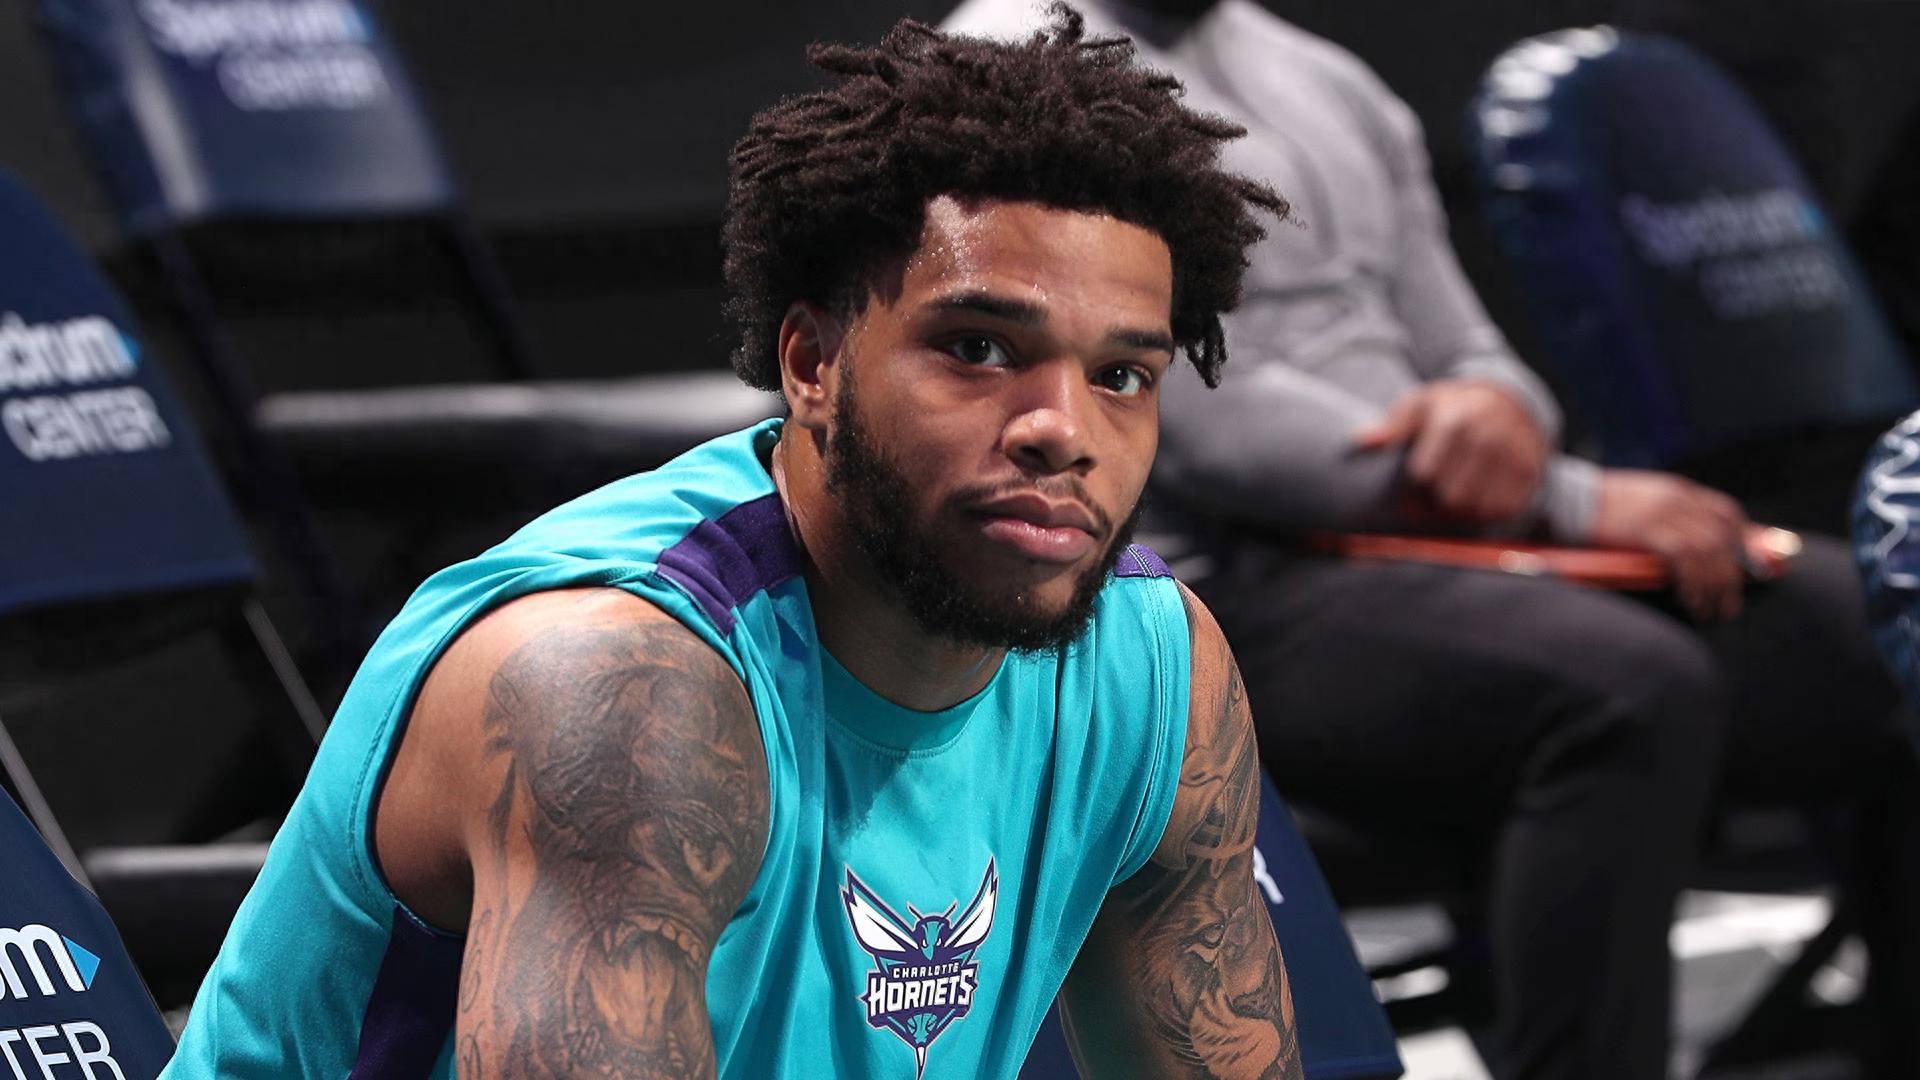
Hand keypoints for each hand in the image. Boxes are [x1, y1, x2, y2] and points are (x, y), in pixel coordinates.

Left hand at [1353, 379, 1548, 525]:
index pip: (1423, 475)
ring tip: (1452, 496)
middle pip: (1450, 497)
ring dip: (1459, 512)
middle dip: (1434, 503)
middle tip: (1431, 495)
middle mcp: (1489, 436)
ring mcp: (1515, 455)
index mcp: (1455, 419)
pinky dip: (1485, 512)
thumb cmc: (1450, 408)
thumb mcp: (1419, 405)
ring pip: (1476, 509)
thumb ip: (1393, 425)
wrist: (1508, 402)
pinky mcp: (1531, 473)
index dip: (1411, 487)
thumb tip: (1363, 441)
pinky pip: (1503, 511)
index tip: (1412, 482)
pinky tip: (1476, 498)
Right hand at [1589, 469, 1749, 619]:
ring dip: (1714, 586)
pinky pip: (1684, 561)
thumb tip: (1682, 537)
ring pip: (1707, 553)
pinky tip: (1690, 599)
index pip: (1726, 512)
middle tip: (1729, 603)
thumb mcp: (1641, 497)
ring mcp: (1664, 514)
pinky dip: (1693, 583)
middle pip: (1721, 539)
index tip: (1743, 565)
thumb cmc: (1597, 503)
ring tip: (1710, 609)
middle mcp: (1678, 500)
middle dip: (1731, 576)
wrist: (1568, 498)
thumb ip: (1665, 510)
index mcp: (1678, 490)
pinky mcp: (1648, 531)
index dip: (1741, 541)